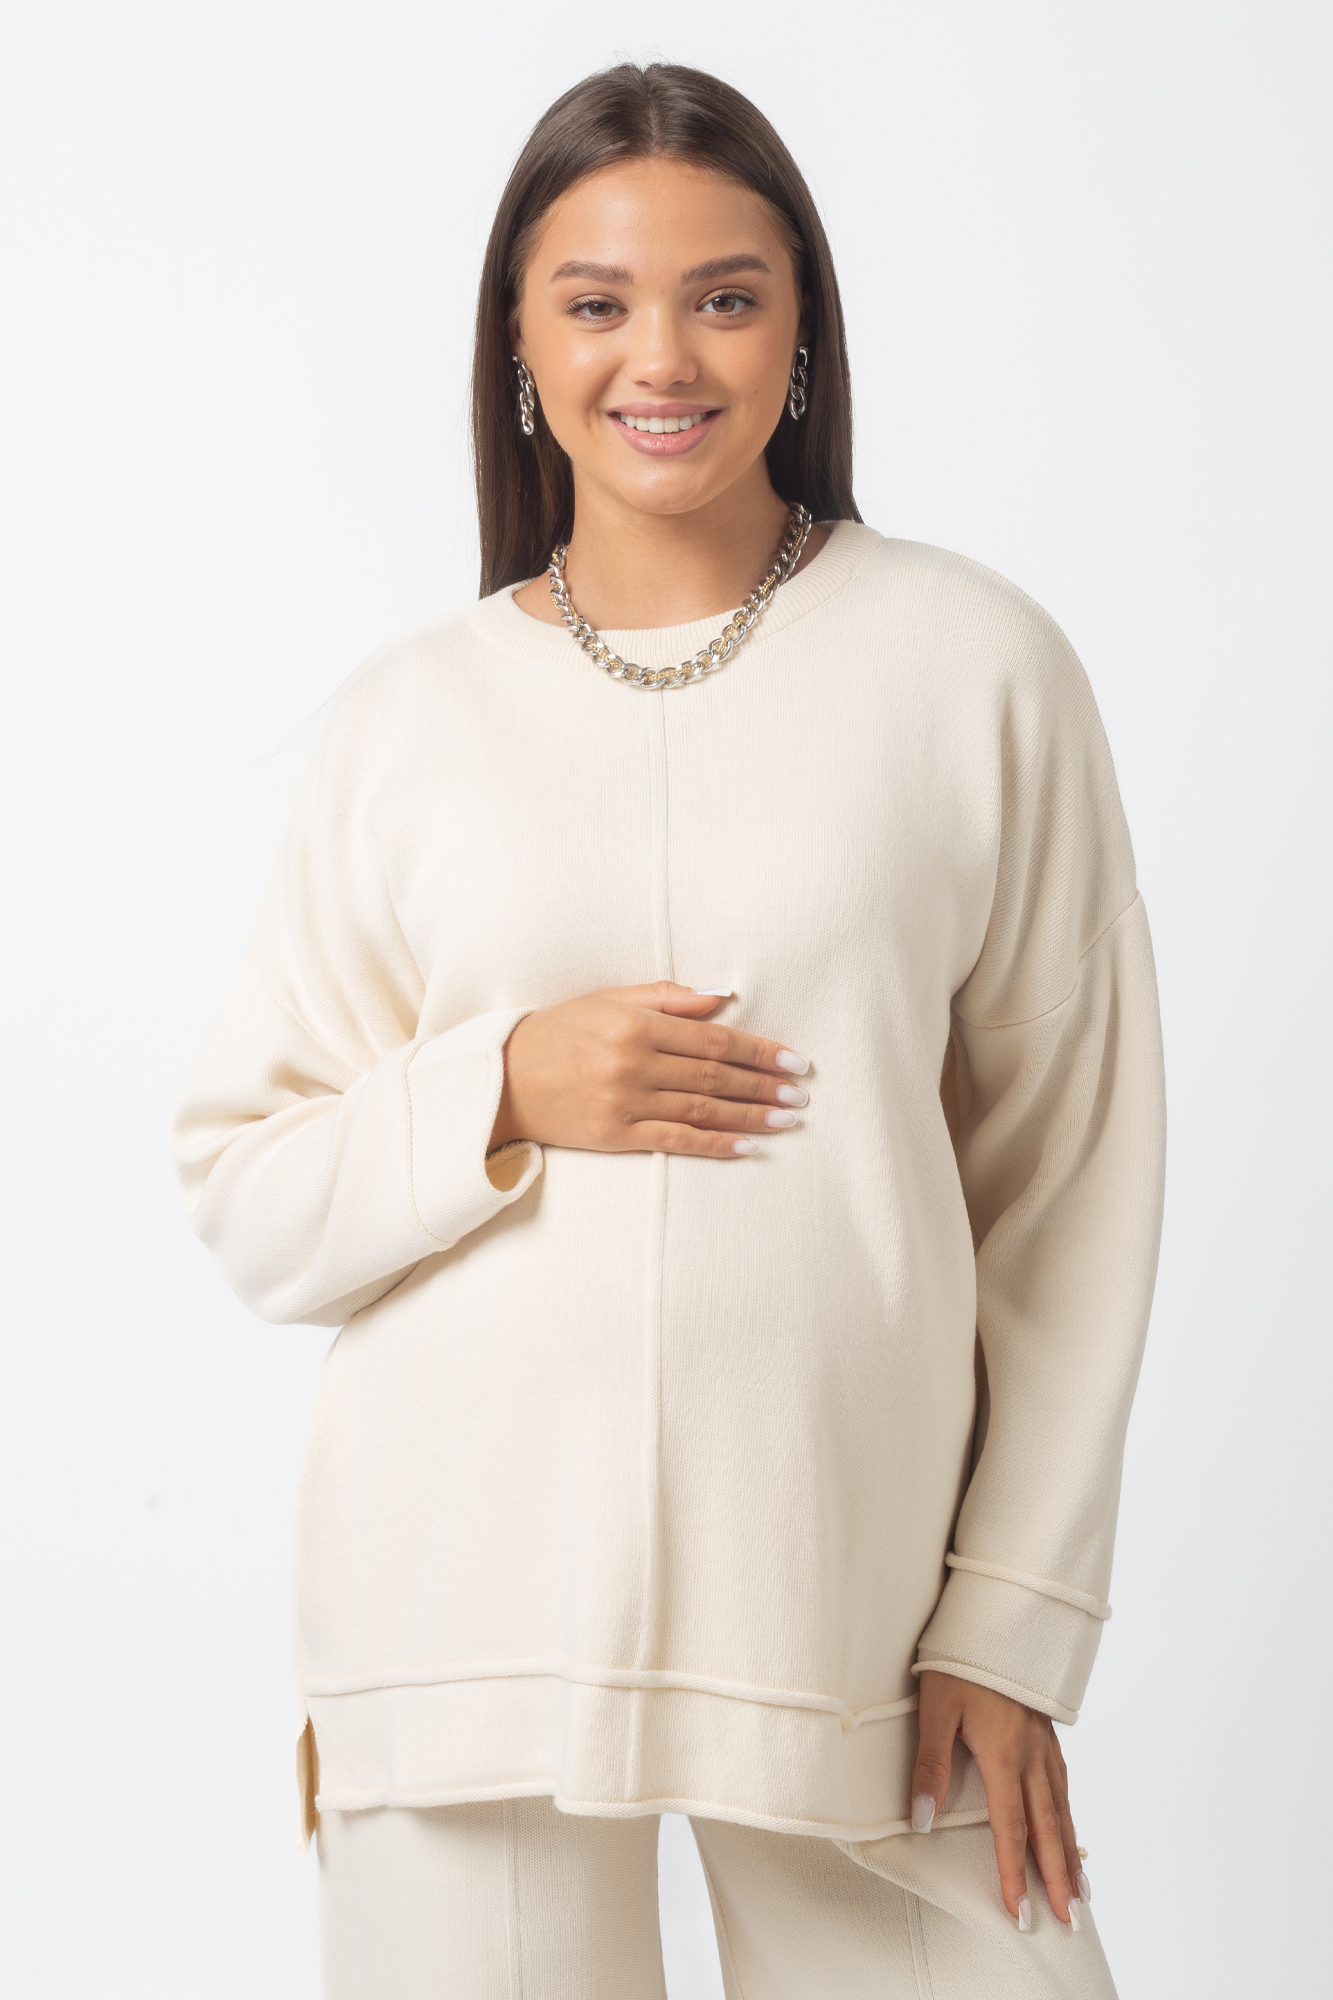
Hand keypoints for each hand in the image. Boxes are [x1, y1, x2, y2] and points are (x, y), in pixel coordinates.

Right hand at [488, 981, 809, 1156]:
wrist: (501, 1080)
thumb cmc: (559, 1033)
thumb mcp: (607, 999)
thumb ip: (666, 997)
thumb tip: (722, 998)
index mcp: (635, 1024)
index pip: (713, 1040)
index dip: (759, 1051)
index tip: (794, 1061)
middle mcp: (632, 1063)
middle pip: (714, 1077)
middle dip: (763, 1086)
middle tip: (800, 1094)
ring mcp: (624, 1103)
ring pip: (702, 1111)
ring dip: (751, 1117)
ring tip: (787, 1120)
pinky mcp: (615, 1137)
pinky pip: (675, 1143)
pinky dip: (715, 1145)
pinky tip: (748, 1147)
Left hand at [910, 1670, 1088, 1929]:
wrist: (995, 1616)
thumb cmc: (959, 1659)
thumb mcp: (936, 1707)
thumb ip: (930, 1765)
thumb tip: (922, 1820)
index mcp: (1004, 1754)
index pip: (1010, 1828)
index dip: (1015, 1874)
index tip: (1021, 1912)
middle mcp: (1032, 1754)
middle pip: (1047, 1828)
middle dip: (1056, 1877)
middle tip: (1068, 1920)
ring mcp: (1043, 1743)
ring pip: (1061, 1808)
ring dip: (1070, 1853)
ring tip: (1081, 1891)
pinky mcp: (1045, 1730)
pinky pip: (1062, 1783)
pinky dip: (1069, 1815)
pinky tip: (1069, 1827)